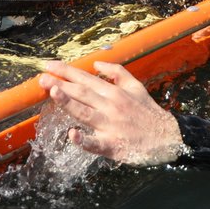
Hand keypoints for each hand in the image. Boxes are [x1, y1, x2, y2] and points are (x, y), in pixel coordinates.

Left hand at [37, 60, 185, 165]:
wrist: (168, 138)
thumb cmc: (148, 113)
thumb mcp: (136, 87)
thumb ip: (117, 73)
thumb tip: (97, 63)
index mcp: (115, 92)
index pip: (86, 78)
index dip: (66, 71)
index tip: (49, 65)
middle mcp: (111, 106)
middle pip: (82, 93)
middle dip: (60, 84)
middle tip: (41, 78)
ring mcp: (111, 126)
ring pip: (86, 113)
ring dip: (68, 103)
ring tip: (52, 93)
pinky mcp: (113, 145)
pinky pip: (95, 143)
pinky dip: (84, 139)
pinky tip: (72, 134)